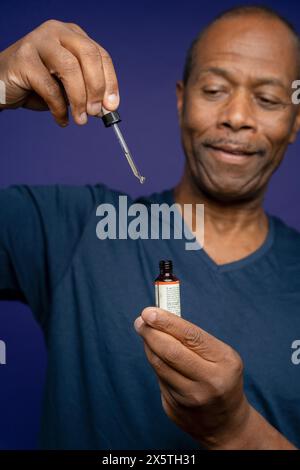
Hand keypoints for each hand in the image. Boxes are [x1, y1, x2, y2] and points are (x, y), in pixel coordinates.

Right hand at [0, 19, 118, 125]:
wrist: (2, 84)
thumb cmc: (38, 85)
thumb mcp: (68, 87)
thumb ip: (87, 92)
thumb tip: (106, 108)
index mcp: (73, 36)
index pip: (100, 55)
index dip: (110, 82)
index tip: (112, 106)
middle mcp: (58, 32)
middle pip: (89, 55)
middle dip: (96, 88)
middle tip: (96, 113)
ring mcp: (39, 41)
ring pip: (70, 68)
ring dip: (79, 99)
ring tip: (80, 119)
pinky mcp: (24, 58)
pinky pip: (49, 86)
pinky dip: (59, 108)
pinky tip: (61, 119)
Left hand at [134, 307, 249, 448]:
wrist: (226, 423)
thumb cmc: (220, 376)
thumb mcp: (220, 355)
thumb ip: (193, 338)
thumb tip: (159, 317)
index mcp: (225, 362)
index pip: (191, 336)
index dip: (167, 322)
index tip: (149, 311)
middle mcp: (209, 382)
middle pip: (171, 351)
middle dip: (151, 333)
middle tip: (141, 321)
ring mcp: (191, 399)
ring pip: (159, 365)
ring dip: (149, 346)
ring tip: (145, 332)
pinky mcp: (175, 409)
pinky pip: (159, 379)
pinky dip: (155, 363)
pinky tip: (156, 355)